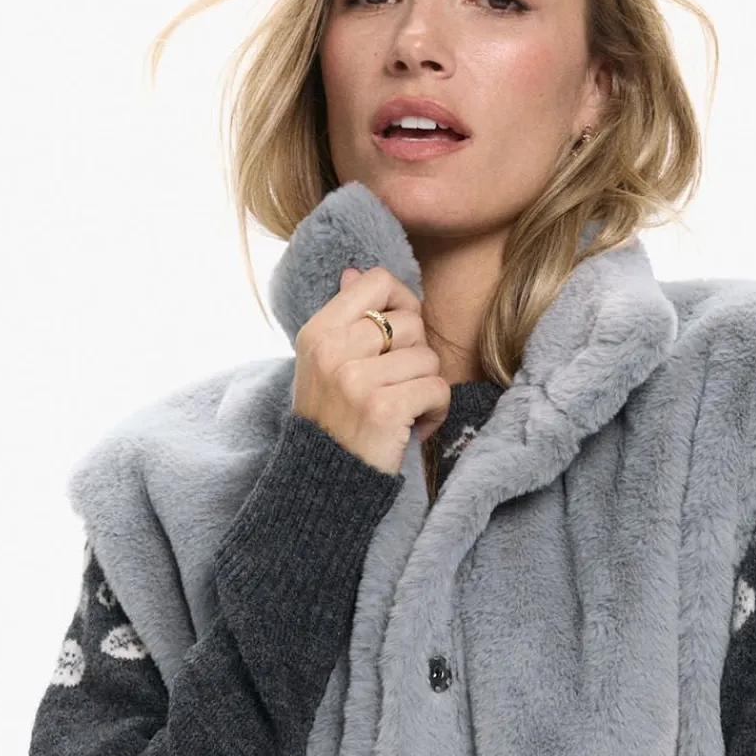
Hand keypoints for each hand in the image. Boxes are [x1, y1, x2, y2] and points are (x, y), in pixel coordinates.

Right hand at [292, 263, 449, 474]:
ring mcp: (356, 380)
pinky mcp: (384, 409)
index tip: (399, 337)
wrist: (325, 483)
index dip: (401, 303)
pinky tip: (412, 429)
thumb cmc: (333, 422)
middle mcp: (333, 351)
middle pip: (411, 322)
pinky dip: (435, 413)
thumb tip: (355, 272)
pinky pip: (438, 389)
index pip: (377, 282)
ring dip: (425, 388)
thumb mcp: (323, 366)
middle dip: (416, 356)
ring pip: (428, 358)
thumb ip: (344, 320)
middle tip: (397, 386)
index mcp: (318, 333)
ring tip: (402, 411)